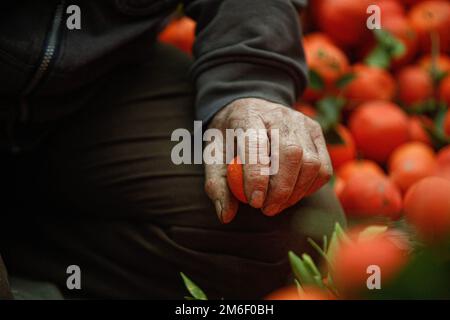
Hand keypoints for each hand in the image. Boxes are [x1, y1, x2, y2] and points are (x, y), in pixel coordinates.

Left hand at [204, 98, 331, 222]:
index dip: (258, 176)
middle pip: (291, 153)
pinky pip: (323, 167)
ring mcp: (301, 121)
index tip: (255, 202)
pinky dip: (310, 187)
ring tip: (277, 204)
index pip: (256, 144)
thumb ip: (217, 184)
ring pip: (311, 162)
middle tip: (267, 209)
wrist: (249, 108)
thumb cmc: (230, 137)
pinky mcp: (316, 132)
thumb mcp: (213, 155)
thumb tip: (226, 215)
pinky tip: (293, 194)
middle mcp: (278, 114)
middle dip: (281, 190)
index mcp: (247, 115)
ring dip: (296, 192)